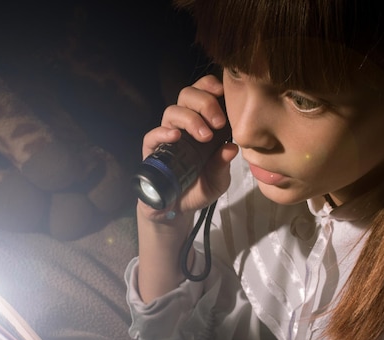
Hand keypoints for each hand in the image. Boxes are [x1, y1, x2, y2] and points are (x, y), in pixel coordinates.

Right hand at [140, 75, 238, 219]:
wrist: (178, 209)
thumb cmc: (200, 188)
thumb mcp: (218, 180)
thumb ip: (222, 165)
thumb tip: (232, 148)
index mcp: (203, 123)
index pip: (204, 93)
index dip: (210, 86)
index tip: (222, 93)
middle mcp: (184, 125)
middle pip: (187, 95)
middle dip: (205, 102)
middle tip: (219, 122)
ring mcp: (167, 136)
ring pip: (172, 111)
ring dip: (190, 118)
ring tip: (204, 136)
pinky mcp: (151, 150)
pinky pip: (152, 134)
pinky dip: (163, 132)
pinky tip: (175, 136)